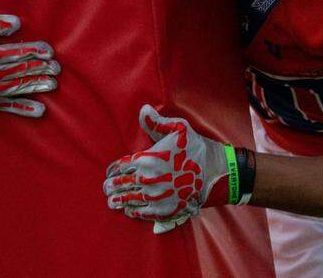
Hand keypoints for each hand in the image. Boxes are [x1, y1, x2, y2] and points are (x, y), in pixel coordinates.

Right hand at [0, 10, 59, 117]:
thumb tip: (17, 24)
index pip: (5, 55)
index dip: (29, 52)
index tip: (49, 50)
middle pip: (11, 73)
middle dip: (36, 70)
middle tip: (57, 67)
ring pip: (10, 90)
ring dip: (33, 87)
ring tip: (53, 84)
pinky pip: (3, 107)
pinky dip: (22, 109)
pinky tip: (40, 111)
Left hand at [103, 105, 232, 232]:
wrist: (215, 172)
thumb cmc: (196, 148)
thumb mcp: (179, 128)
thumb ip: (157, 121)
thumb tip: (143, 109)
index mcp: (148, 159)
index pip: (121, 166)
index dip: (113, 171)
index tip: (109, 173)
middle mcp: (148, 180)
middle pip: (122, 184)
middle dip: (112, 187)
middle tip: (107, 188)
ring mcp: (155, 197)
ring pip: (129, 200)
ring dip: (118, 201)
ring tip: (111, 201)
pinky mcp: (163, 210)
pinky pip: (143, 213)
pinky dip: (133, 212)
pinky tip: (128, 210)